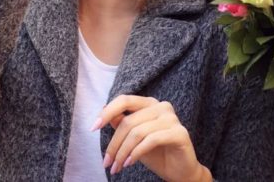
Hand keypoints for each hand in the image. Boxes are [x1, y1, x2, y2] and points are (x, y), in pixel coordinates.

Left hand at [92, 95, 210, 181]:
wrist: (180, 173)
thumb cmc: (157, 154)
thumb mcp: (133, 139)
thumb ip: (122, 124)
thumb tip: (103, 111)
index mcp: (150, 104)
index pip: (125, 100)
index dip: (107, 112)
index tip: (93, 127)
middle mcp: (162, 107)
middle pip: (128, 121)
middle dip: (114, 144)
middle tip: (107, 163)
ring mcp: (172, 118)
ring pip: (137, 132)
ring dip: (122, 153)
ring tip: (116, 167)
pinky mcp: (179, 133)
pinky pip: (150, 140)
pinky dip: (136, 153)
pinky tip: (129, 163)